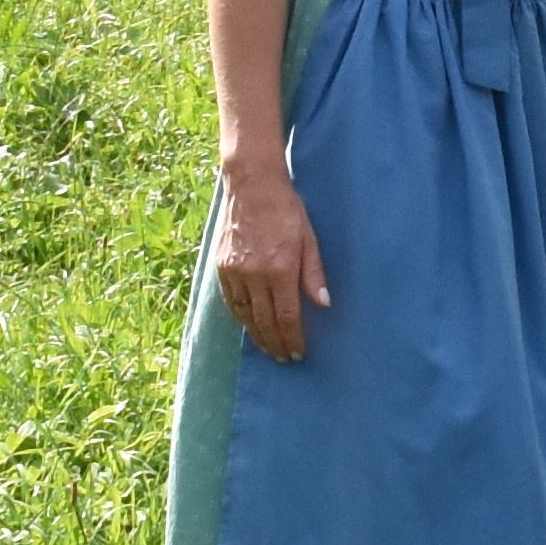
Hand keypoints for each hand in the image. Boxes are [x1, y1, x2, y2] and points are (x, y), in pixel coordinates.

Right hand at [213, 146, 328, 366]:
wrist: (252, 185)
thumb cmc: (287, 209)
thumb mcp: (309, 238)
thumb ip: (314, 274)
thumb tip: (324, 304)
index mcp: (279, 269)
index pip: (285, 316)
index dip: (292, 338)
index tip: (298, 353)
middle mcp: (254, 274)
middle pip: (264, 320)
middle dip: (275, 343)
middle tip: (284, 359)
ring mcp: (234, 271)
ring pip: (244, 314)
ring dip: (256, 335)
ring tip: (268, 349)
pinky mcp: (221, 265)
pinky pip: (230, 300)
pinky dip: (240, 317)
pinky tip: (248, 325)